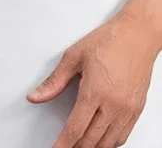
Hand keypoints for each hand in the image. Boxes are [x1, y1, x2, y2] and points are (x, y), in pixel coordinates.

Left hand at [27, 12, 159, 146]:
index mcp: (95, 91)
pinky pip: (122, 136)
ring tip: (78, 146)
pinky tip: (100, 140)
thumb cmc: (108, 41)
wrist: (136, 36)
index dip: (63, 144)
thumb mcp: (73, 57)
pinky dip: (109, 143)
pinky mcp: (136, 110)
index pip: (75, 128)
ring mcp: (127, 110)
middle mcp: (113, 105)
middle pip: (91, 140)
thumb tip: (35, 96)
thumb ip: (54, 81)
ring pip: (108, 143)